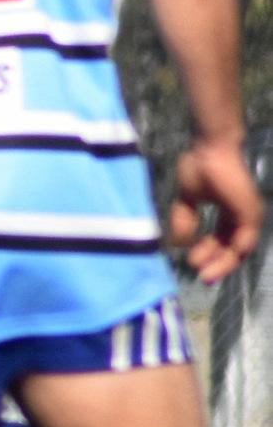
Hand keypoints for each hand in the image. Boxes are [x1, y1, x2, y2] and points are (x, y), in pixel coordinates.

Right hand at [170, 140, 261, 285]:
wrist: (209, 149)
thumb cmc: (200, 166)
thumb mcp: (187, 200)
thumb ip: (184, 221)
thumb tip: (176, 245)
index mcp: (229, 213)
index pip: (222, 241)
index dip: (209, 256)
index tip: (192, 267)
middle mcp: (242, 216)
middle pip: (232, 249)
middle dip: (215, 264)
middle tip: (200, 278)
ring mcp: (248, 214)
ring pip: (239, 249)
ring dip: (222, 264)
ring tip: (203, 274)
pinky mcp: (250, 212)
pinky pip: (244, 240)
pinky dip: (231, 253)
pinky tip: (215, 261)